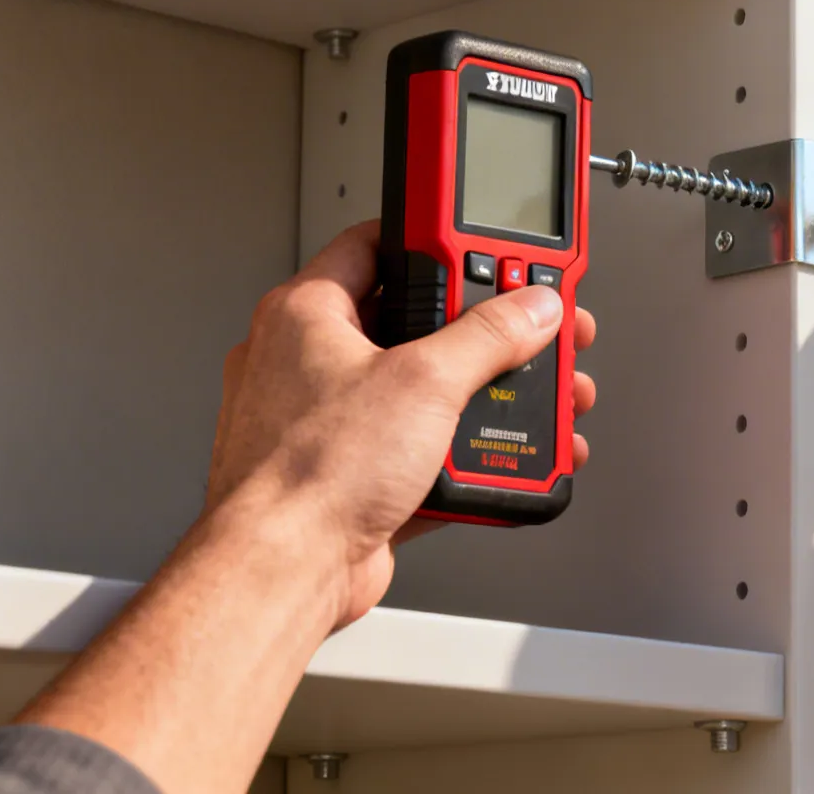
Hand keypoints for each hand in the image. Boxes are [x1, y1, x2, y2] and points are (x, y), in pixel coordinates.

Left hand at [205, 220, 597, 628]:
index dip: (436, 241)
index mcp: (306, 314)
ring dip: (482, 395)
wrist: (283, 571)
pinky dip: (463, 451)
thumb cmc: (308, 475)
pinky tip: (499, 455)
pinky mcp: (352, 475)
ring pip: (422, 391)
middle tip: (526, 326)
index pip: (376, 245)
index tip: (486, 249)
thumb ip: (488, 336)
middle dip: (481, 330)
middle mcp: (308, 361)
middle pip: (413, 321)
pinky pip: (420, 447)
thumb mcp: (424, 382)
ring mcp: (328, 421)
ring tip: (530, 393)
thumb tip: (528, 309)